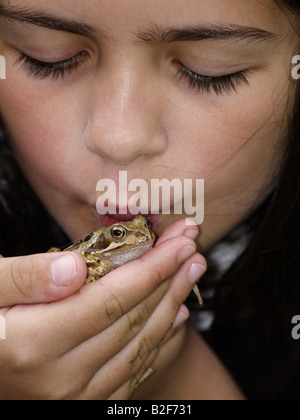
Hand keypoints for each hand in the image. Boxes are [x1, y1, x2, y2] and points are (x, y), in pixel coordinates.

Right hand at [0, 220, 205, 399]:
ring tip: (191, 273)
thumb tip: (75, 268)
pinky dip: (160, 341)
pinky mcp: (81, 402)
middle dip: (170, 279)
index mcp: (33, 342)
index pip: (112, 298)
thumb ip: (22, 278)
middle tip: (193, 249)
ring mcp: (73, 397)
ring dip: (172, 305)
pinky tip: (175, 316)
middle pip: (134, 320)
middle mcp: (59, 378)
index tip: (179, 241)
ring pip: (140, 346)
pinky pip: (133, 372)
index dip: (152, 267)